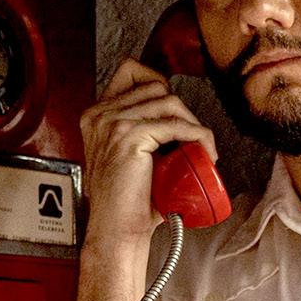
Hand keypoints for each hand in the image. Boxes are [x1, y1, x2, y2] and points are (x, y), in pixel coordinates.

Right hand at [79, 59, 218, 253]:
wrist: (117, 230)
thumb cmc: (127, 202)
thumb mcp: (129, 156)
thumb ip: (140, 132)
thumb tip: (177, 119)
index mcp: (96, 115)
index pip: (131, 70)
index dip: (159, 82)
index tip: (176, 109)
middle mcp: (100, 115)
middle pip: (156, 85)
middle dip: (182, 108)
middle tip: (192, 136)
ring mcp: (112, 124)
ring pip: (169, 101)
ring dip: (193, 123)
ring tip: (200, 148)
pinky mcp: (129, 137)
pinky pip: (176, 125)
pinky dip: (198, 136)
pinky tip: (204, 152)